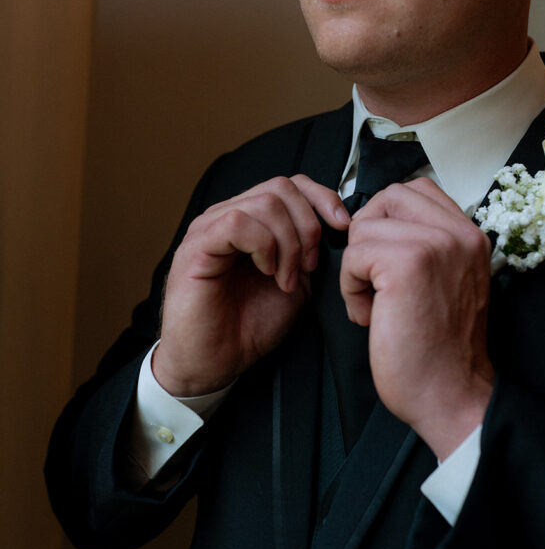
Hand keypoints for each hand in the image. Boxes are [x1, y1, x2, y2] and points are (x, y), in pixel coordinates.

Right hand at [153, 175, 348, 395]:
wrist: (214, 364)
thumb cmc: (247, 327)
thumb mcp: (296, 285)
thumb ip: (309, 253)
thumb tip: (336, 230)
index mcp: (252, 221)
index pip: (291, 184)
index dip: (322, 198)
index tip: (342, 227)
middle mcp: (228, 216)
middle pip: (281, 187)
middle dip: (308, 225)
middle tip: (309, 267)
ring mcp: (210, 227)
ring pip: (265, 202)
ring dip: (288, 243)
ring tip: (286, 279)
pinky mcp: (198, 245)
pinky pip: (238, 222)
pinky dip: (263, 246)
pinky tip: (267, 272)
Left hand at [339, 178, 493, 458]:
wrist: (449, 395)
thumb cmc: (438, 348)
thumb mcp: (447, 281)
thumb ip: (427, 245)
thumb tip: (374, 221)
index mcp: (470, 235)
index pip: (416, 189)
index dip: (387, 219)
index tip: (386, 262)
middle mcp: (459, 233)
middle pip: (387, 198)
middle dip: (368, 236)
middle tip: (376, 279)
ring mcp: (434, 245)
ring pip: (364, 227)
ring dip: (358, 269)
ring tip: (377, 305)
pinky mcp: (406, 265)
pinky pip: (353, 256)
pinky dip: (351, 289)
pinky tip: (372, 318)